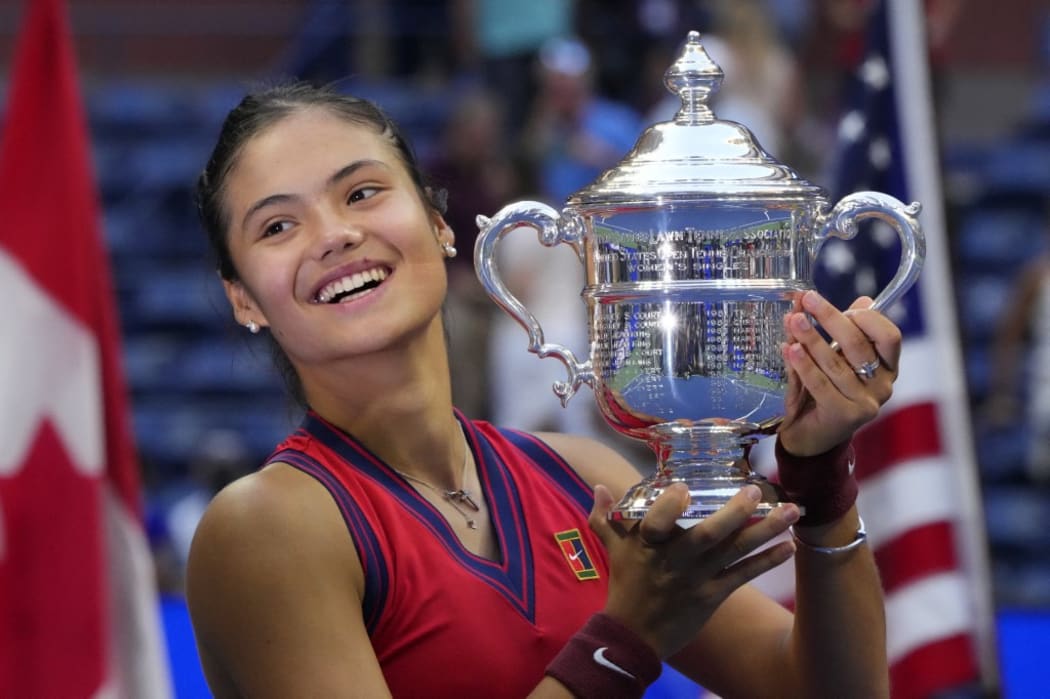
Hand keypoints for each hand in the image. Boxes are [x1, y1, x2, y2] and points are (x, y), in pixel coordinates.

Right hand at [588, 482, 797, 658]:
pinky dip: (766, 561)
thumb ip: (606, 516)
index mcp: (647, 544)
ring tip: (791, 511)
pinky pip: (743, 576)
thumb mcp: (613, 548)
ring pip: (732, 552)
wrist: (634, 635)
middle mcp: (674, 560)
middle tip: (756, 491)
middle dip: (733, 513)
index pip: (656, 522)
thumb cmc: (626, 584)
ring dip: (764, 531)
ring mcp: (696, 579)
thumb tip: (598, 486)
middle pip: (705, 535)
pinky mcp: (712, 595)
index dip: (669, 506)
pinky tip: (789, 546)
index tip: (684, 487)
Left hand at [778, 291, 901, 455]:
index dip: (867, 317)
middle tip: (808, 300)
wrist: (810, 437)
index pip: (889, 336)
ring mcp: (865, 403)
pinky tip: (789, 349)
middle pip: (859, 345)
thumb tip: (846, 298)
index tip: (842, 305)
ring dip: (812, 338)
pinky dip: (803, 364)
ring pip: (836, 364)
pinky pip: (820, 384)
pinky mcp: (844, 416)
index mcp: (886, 368)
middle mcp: (882, 386)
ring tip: (794, 320)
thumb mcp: (832, 358)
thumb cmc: (821, 393)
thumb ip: (836, 332)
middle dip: (831, 318)